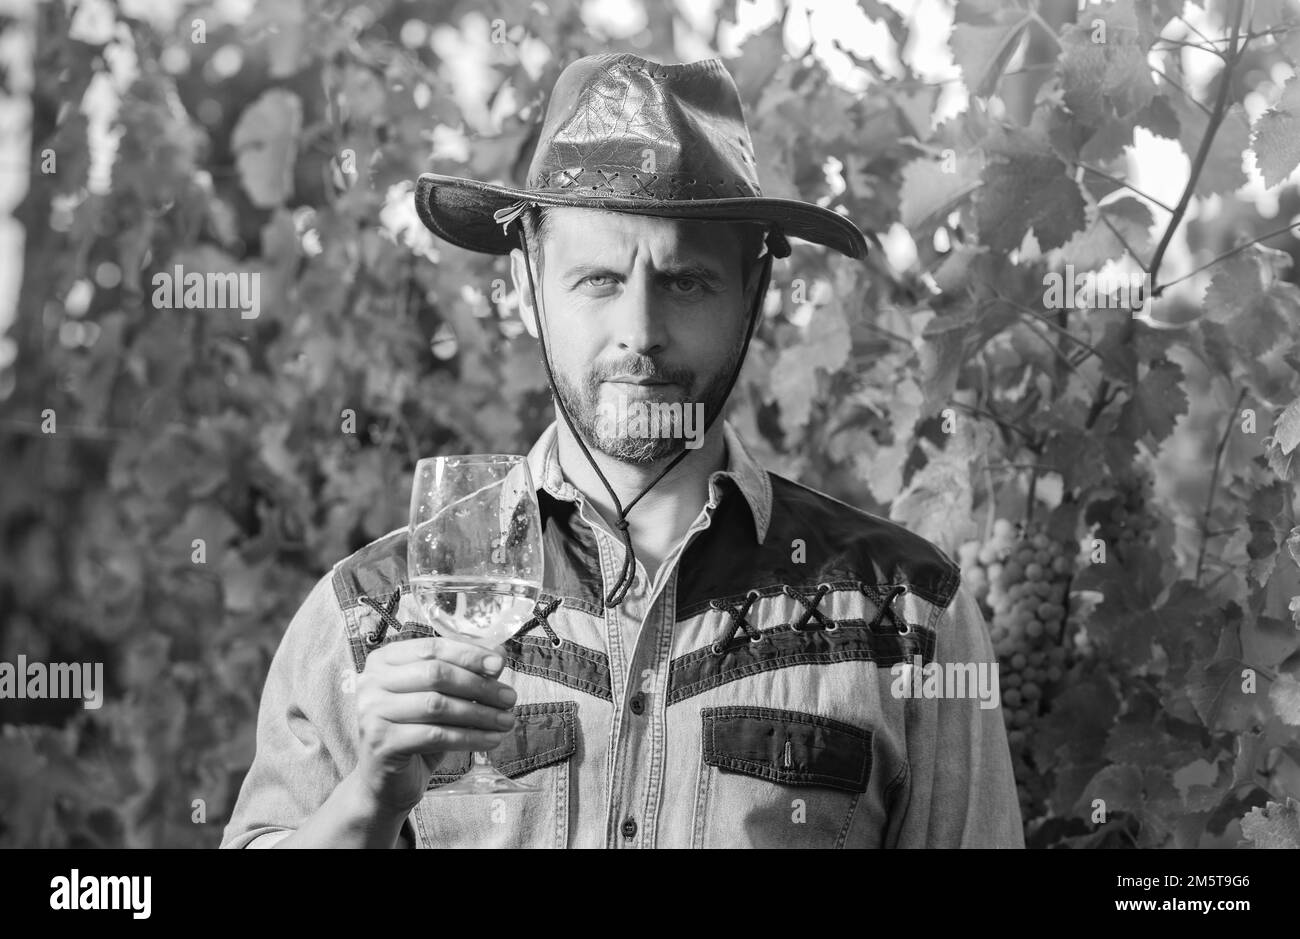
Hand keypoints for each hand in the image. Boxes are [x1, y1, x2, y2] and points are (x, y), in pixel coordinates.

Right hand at [352, 636, 516, 814]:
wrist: (387, 781)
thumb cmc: (416, 732)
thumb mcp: (441, 698)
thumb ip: (465, 672)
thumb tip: (498, 653)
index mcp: (384, 660)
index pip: (432, 647)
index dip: (469, 654)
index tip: (500, 665)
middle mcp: (371, 681)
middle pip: (435, 674)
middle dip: (479, 686)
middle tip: (509, 698)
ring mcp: (371, 712)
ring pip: (437, 705)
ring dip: (479, 713)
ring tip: (506, 720)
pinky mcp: (381, 742)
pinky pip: (435, 735)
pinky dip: (469, 737)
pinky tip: (491, 739)